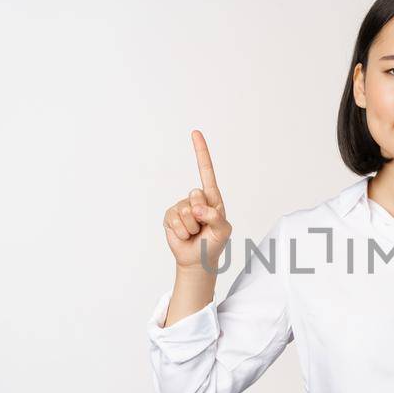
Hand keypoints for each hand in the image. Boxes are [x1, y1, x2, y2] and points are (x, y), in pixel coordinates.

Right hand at [163, 130, 233, 271]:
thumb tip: (197, 208)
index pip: (206, 171)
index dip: (200, 152)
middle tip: (203, 227)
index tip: (195, 133)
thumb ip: (215, 217)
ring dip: (191, 227)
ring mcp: (182, 207)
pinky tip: (185, 235)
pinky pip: (174, 220)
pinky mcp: (170, 216)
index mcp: (212, 198)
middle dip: (201, 214)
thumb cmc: (213, 243)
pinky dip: (181, 231)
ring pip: (185, 211)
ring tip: (195, 233)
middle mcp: (196, 199)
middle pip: (195, 195)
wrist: (197, 260)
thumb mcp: (223, 231)